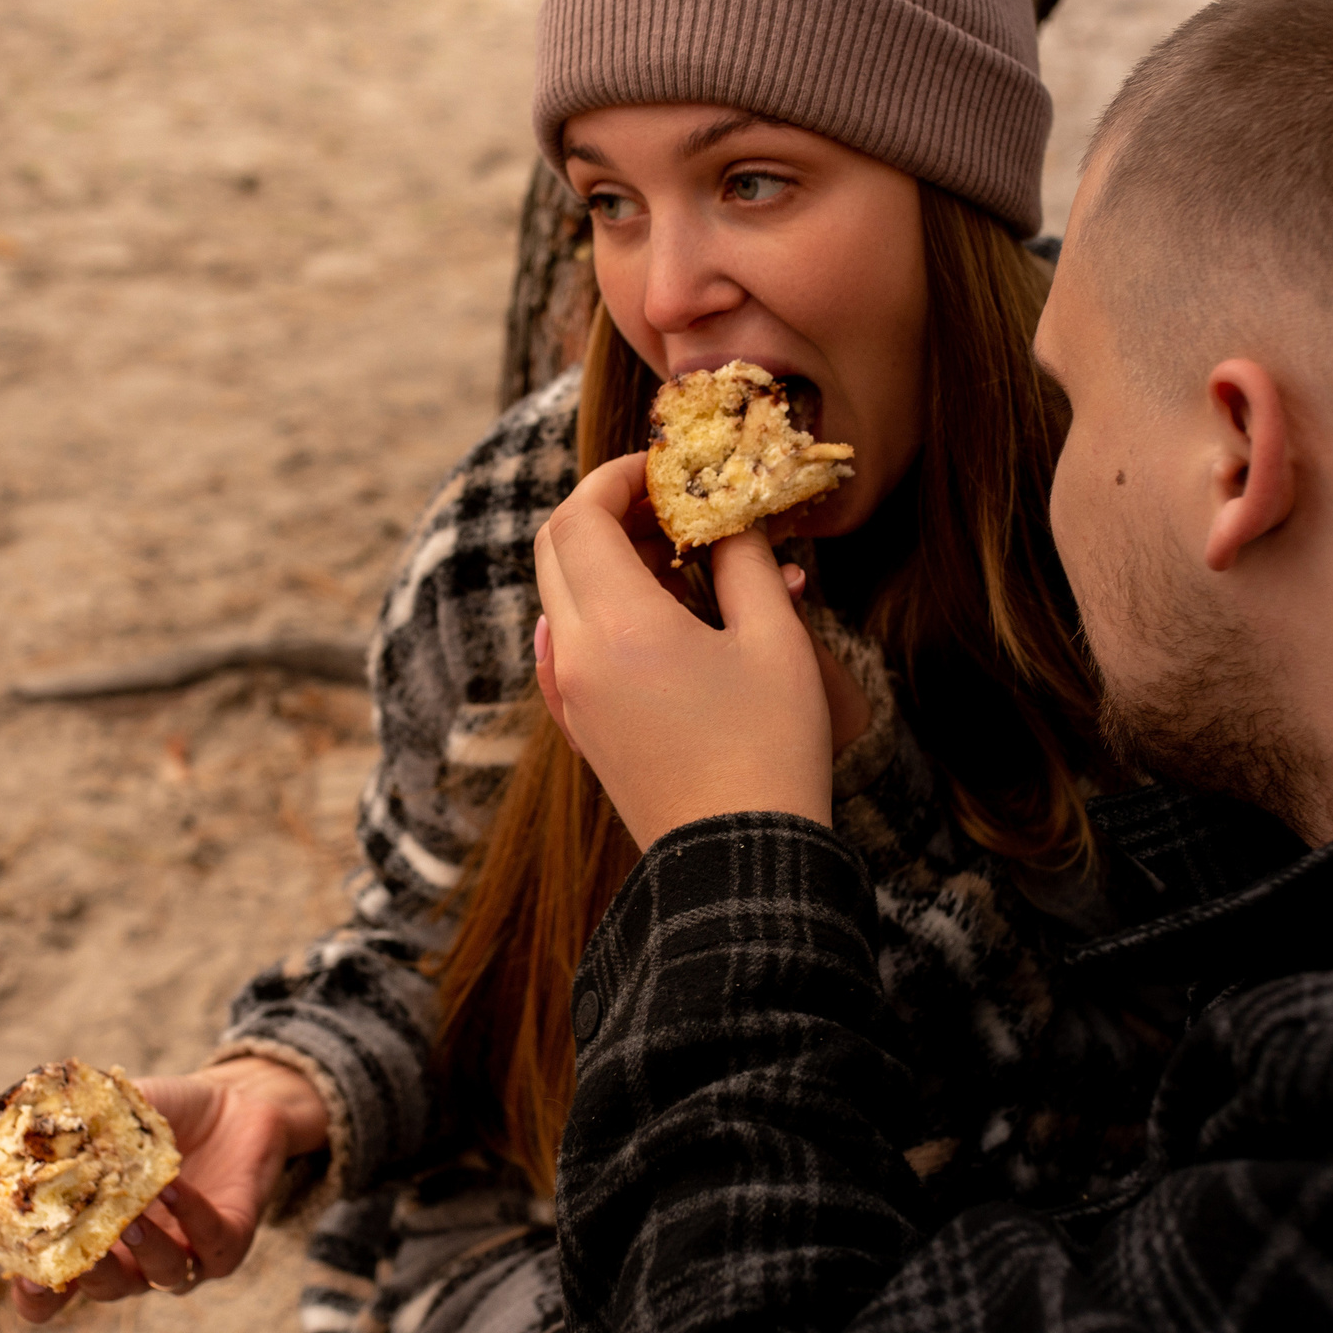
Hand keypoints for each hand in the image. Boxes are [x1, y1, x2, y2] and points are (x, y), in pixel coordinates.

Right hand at [11, 1056, 328, 1322]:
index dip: (38, 1295)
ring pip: (161, 1275)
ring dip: (145, 1250)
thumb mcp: (115, 1113)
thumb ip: (76, 1124)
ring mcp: (186, 1256)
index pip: (58, 1289)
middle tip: (76, 1252)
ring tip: (132, 1219)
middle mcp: (139, 1260)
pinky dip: (192, 1216)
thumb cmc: (166, 1114)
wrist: (235, 1103)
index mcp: (98, 1238)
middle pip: (107, 1289)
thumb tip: (27, 1125)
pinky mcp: (230, 1243)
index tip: (26, 1279)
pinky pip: (211, 1242)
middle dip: (91, 1275)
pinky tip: (174, 1186)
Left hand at [532, 452, 832, 849]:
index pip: (579, 515)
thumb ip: (746, 563)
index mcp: (616, 625)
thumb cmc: (769, 751)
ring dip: (606, 561)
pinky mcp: (580, 728)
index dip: (615, 477)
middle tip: (672, 508)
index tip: (663, 468)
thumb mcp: (776, 641)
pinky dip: (602, 610)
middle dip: (606, 512)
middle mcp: (574, 655)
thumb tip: (730, 520)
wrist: (736, 863)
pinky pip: (568, 645)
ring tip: (681, 561)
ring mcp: (569, 696)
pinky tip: (661, 617)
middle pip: (556, 549)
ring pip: (561, 596)